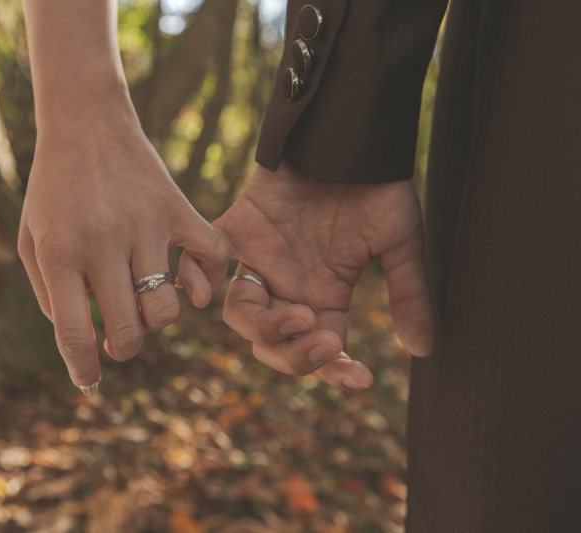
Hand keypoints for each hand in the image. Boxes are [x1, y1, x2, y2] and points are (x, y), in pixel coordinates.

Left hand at [18, 103, 230, 390]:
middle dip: (123, 348)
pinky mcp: (177, 208)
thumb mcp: (30, 240)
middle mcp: (104, 241)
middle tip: (118, 339)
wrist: (84, 123)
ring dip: (157, 320)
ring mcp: (146, 225)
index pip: (74, 332)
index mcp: (59, 252)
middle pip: (128, 330)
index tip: (89, 381)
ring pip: (168, 309)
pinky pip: (212, 259)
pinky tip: (189, 285)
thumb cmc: (52, 189)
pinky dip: (208, 283)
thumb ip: (50, 295)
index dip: (83, 369)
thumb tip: (85, 340)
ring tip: (143, 301)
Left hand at [179, 162, 434, 390]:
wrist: (350, 138)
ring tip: (298, 314)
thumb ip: (409, 295)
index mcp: (324, 298)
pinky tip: (207, 293)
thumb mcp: (400, 244)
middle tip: (324, 339)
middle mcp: (287, 287)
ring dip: (266, 328)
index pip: (321, 350)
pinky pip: (202, 262)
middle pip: (273, 344)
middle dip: (295, 356)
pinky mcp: (236, 231)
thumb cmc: (378, 186)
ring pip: (241, 316)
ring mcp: (260, 262)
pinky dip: (195, 278)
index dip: (335, 372)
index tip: (359, 379)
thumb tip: (422, 350)